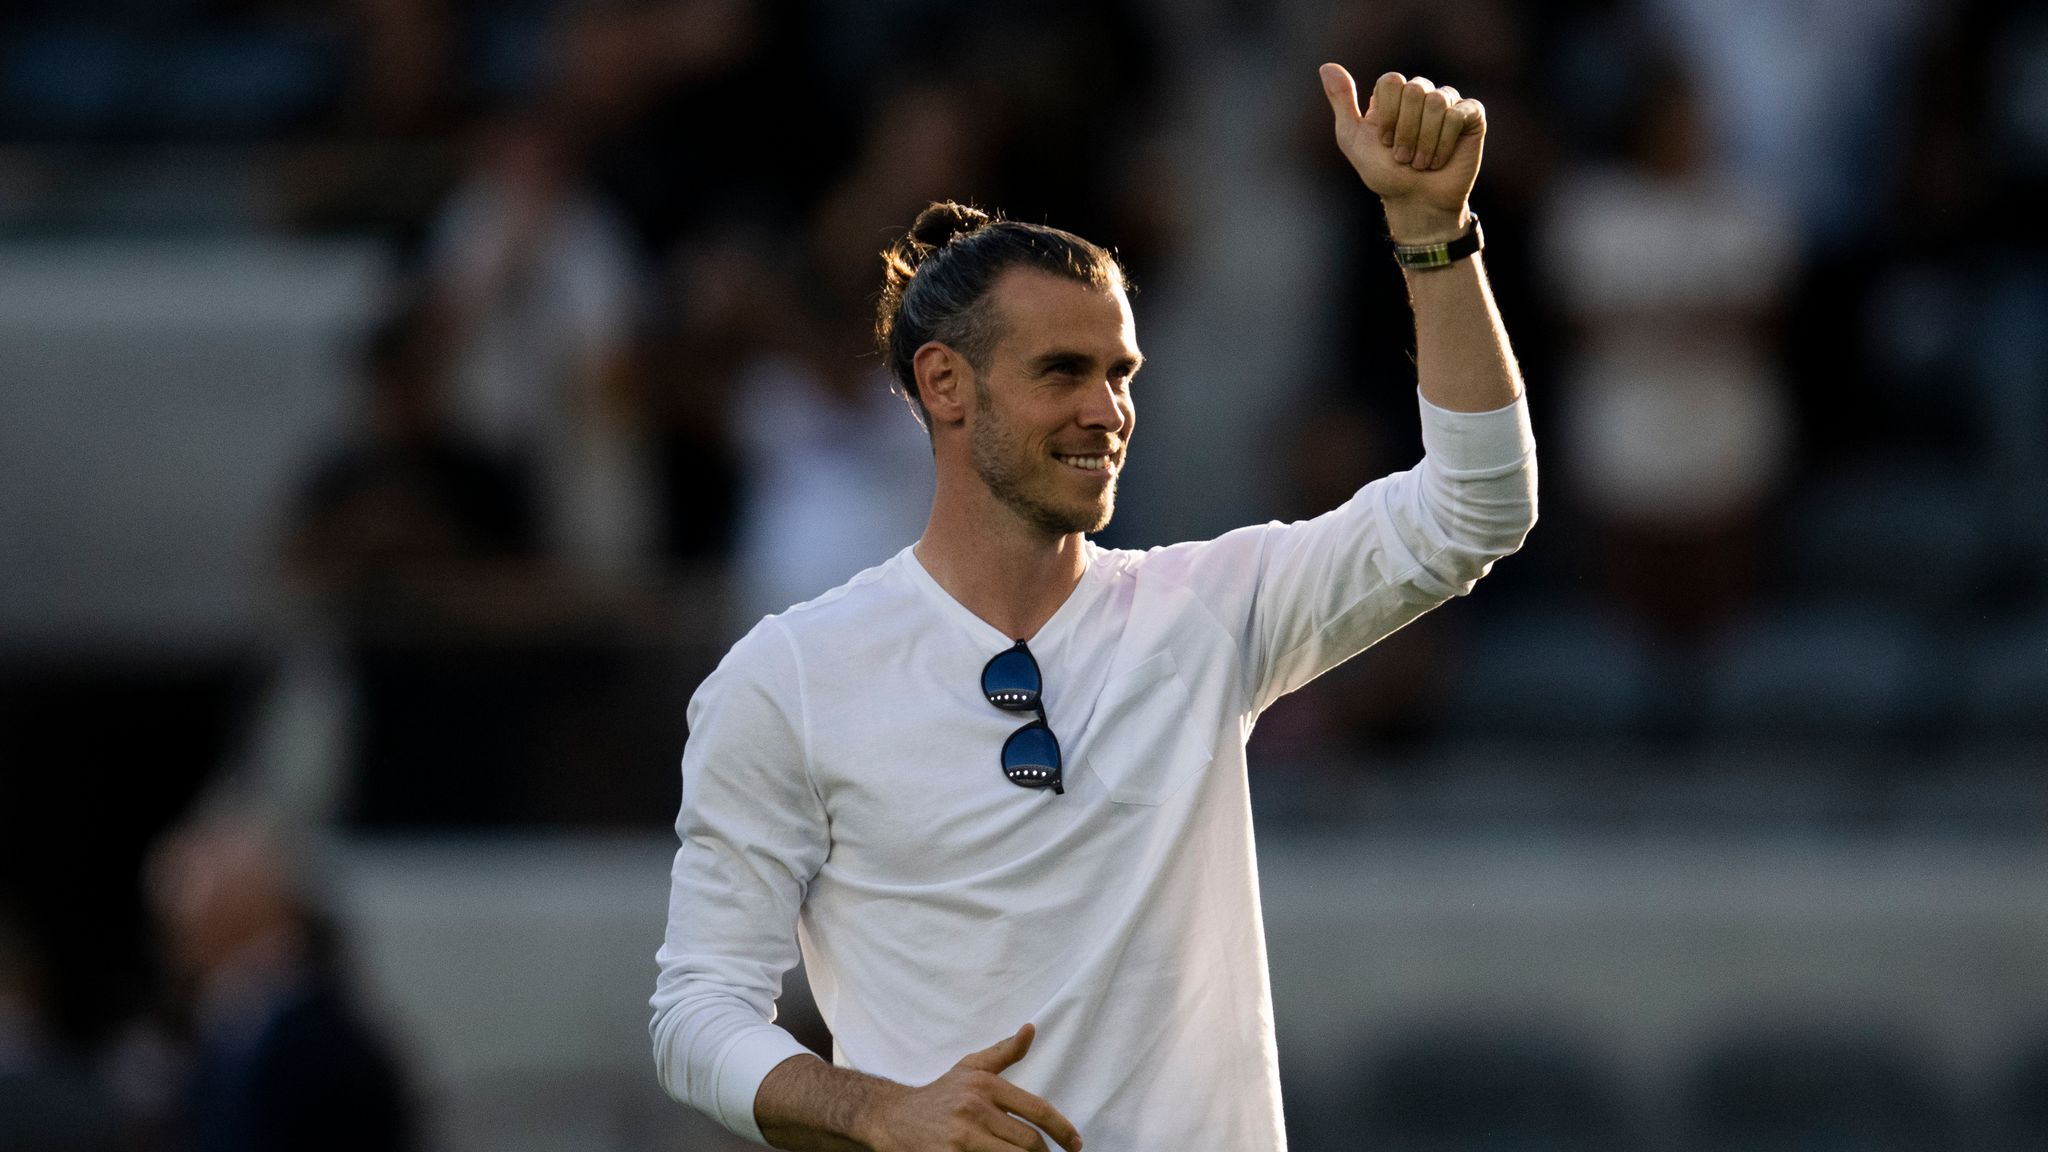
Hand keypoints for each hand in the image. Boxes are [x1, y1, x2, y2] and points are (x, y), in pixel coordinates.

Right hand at [862, 1023, 1081, 1151]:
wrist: (894, 1118)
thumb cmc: (941, 1094)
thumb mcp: (970, 1067)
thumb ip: (1004, 1051)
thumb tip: (1031, 1029)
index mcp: (985, 1085)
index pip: (1037, 1110)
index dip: (1062, 1129)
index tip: (1075, 1144)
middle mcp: (975, 1109)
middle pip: (1028, 1142)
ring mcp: (962, 1137)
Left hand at [1319, 63, 1484, 242]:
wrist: (1415, 203)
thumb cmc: (1383, 174)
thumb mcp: (1352, 139)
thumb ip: (1341, 102)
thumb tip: (1326, 66)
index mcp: (1394, 95)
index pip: (1391, 80)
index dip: (1387, 115)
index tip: (1384, 141)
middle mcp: (1422, 94)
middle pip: (1414, 89)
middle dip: (1405, 132)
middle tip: (1403, 158)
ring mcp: (1449, 102)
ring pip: (1437, 102)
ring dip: (1424, 142)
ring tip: (1420, 163)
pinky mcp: (1471, 115)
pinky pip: (1458, 114)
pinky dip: (1444, 143)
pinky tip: (1439, 161)